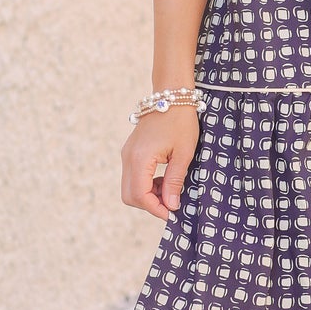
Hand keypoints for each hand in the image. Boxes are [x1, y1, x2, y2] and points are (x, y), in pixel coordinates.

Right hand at [120, 105, 200, 220]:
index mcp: (140, 158)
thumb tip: (171, 206)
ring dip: (148, 195)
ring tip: (171, 190)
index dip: (155, 209)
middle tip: (171, 204)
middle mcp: (128, 158)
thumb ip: (175, 181)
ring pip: (129, 188)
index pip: (140, 195)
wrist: (171, 96)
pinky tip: (163, 180)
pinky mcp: (130, 152)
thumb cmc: (181, 122)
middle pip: (129, 196)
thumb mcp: (184, 153)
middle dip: (149, 205)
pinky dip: (146, 184)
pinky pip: (132, 176)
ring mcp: (126, 154)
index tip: (172, 214)